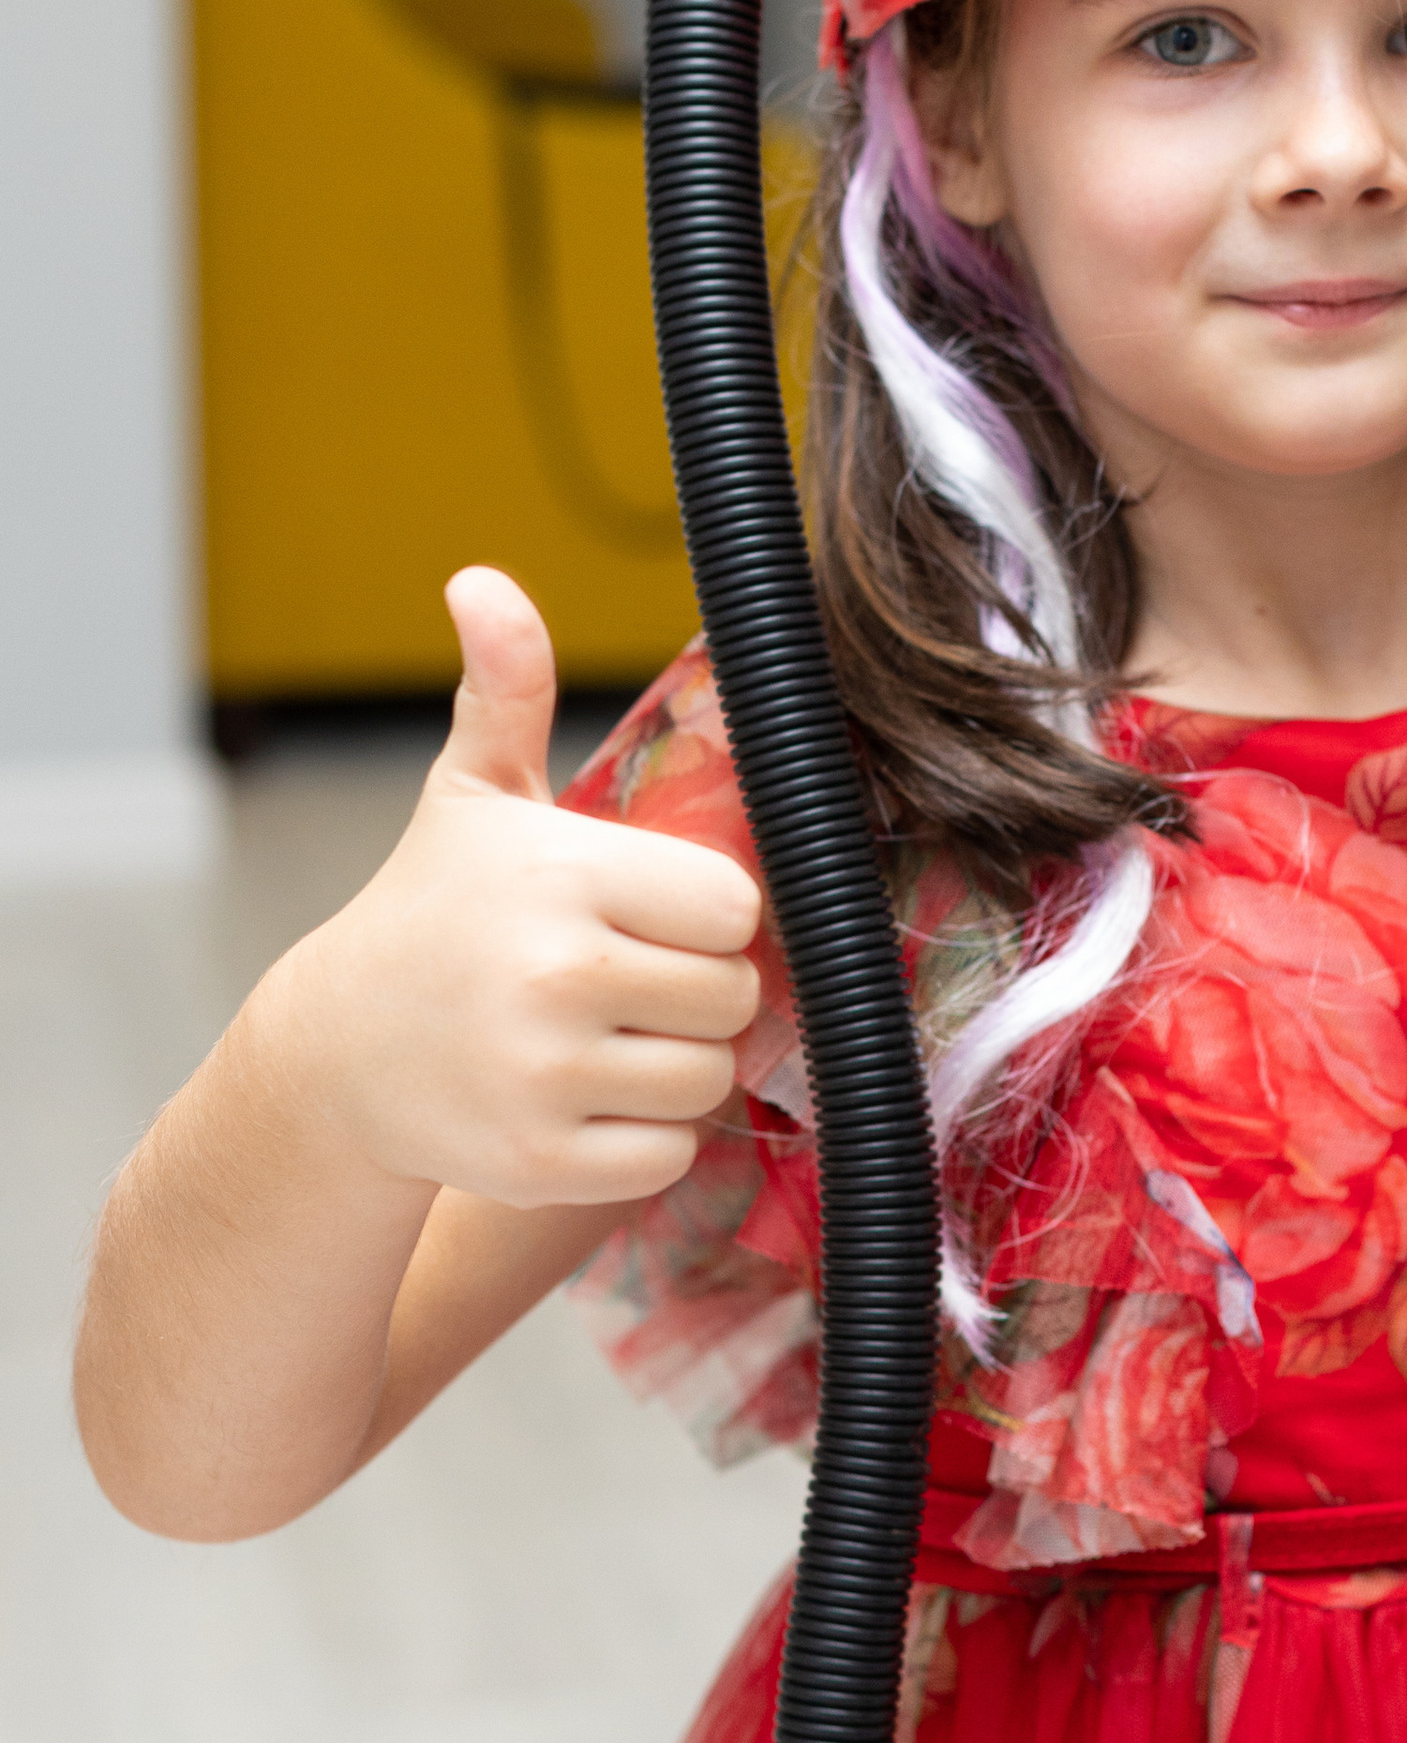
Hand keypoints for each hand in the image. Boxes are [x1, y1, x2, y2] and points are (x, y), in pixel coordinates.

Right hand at [282, 568, 763, 1208]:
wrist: (335, 1057)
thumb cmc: (433, 915)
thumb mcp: (471, 798)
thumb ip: (505, 687)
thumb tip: (481, 581)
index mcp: (561, 876)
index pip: (735, 907)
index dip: (707, 916)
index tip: (653, 916)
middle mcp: (555, 975)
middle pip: (734, 997)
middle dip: (696, 993)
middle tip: (627, 981)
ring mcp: (545, 1076)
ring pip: (708, 1079)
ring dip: (676, 1065)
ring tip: (604, 1037)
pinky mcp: (540, 1162)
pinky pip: (669, 1155)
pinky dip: (644, 1138)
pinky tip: (581, 1100)